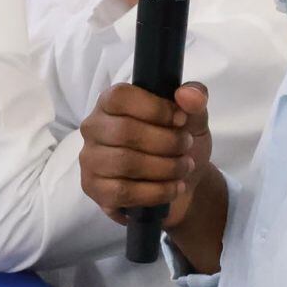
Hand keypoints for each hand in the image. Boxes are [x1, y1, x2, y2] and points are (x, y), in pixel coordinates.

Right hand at [78, 83, 212, 229]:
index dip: (154, 108)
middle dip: (166, 142)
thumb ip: (195, 97)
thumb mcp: (193, 115)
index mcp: (111, 102)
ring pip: (124, 162)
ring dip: (165, 167)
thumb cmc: (177, 141)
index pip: (119, 97)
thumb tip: (187, 94)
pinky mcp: (95, 189)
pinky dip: (156, 192)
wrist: (182, 181)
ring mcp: (91, 159)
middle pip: (124, 131)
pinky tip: (174, 188)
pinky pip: (123, 192)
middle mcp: (94, 128)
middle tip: (186, 147)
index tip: (181, 119)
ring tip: (183, 167)